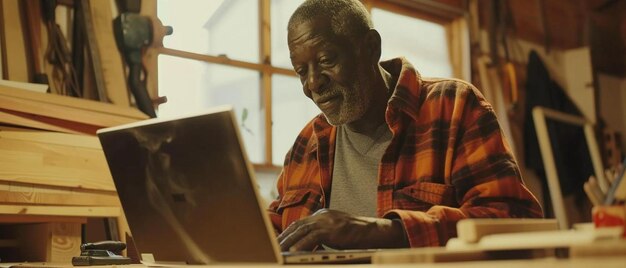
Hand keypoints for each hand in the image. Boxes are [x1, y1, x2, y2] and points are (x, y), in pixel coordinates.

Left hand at [277, 209, 407, 251]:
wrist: (371, 231)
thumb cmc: (354, 234)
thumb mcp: (335, 231)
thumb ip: (322, 235)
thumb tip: (309, 245)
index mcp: (321, 214)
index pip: (300, 223)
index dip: (287, 233)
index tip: (278, 241)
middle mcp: (321, 215)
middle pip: (297, 226)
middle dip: (284, 237)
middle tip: (273, 247)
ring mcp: (326, 221)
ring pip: (301, 231)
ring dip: (288, 242)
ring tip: (280, 251)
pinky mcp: (331, 230)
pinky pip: (312, 238)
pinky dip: (301, 246)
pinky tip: (294, 253)